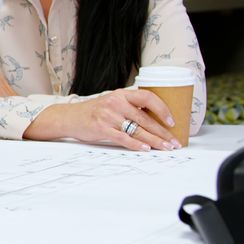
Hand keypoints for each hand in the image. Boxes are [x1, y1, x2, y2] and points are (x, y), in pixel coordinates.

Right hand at [24, 88, 180, 150]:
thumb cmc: (94, 112)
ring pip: (137, 130)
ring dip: (154, 141)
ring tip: (166, 148)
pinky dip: (136, 145)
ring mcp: (108, 116)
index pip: (147, 97)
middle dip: (163, 132)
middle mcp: (115, 103)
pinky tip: (146, 149)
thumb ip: (130, 107)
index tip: (172, 121)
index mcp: (120, 94)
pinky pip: (124, 138)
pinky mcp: (102, 129)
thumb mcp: (112, 102)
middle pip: (145, 119)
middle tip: (174, 142)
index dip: (162, 109)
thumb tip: (156, 119)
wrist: (69, 117)